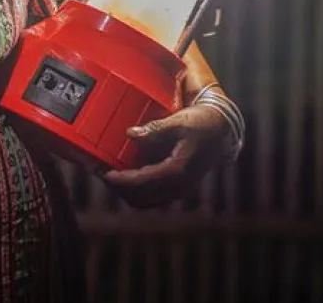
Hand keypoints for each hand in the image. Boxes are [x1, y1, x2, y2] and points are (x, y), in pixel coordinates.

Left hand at [100, 105, 231, 208]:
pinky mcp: (176, 188)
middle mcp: (178, 186)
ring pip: (145, 201)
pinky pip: (151, 196)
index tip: (104, 174)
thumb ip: (154, 130)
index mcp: (178, 171)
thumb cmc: (201, 124)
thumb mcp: (178, 122)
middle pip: (140, 198)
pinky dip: (136, 190)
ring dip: (126, 192)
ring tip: (109, 175)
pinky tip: (125, 175)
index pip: (143, 182)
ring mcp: (177, 190)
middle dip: (119, 189)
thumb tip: (131, 134)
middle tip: (100, 174)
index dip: (121, 181)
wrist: (222, 132)